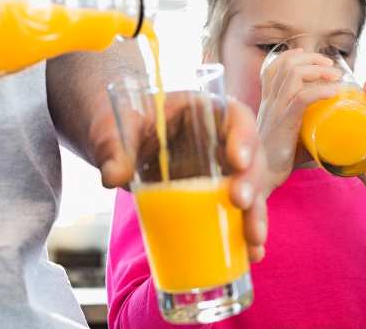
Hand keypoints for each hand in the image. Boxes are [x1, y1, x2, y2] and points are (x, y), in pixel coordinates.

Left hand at [87, 90, 269, 261]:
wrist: (114, 143)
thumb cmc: (117, 126)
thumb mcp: (110, 130)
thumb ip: (112, 147)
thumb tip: (114, 176)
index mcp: (202, 112)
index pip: (235, 116)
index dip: (243, 136)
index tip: (237, 160)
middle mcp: (220, 140)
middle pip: (250, 156)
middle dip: (251, 181)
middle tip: (239, 202)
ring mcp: (220, 170)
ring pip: (251, 189)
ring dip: (255, 214)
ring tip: (253, 242)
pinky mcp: (214, 196)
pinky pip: (236, 212)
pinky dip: (244, 233)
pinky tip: (250, 254)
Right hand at [255, 48, 341, 191]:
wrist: (260, 181)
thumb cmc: (278, 163)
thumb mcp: (291, 138)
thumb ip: (308, 132)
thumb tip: (336, 136)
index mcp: (268, 103)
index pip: (273, 68)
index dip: (290, 56)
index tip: (309, 55)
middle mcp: (269, 102)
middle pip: (286, 65)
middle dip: (312, 59)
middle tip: (331, 66)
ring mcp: (275, 111)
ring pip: (293, 74)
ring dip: (319, 69)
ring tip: (336, 75)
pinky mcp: (283, 123)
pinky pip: (302, 97)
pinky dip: (322, 90)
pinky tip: (335, 92)